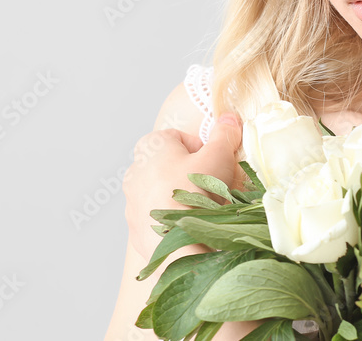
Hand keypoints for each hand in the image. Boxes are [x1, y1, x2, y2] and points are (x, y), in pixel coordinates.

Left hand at [123, 113, 243, 261]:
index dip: (201, 148)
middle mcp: (135, 171)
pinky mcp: (135, 229)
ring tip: (203, 210)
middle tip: (213, 186)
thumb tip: (229, 118)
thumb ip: (224, 134)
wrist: (179, 244)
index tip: (215, 162)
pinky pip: (157, 218)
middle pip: (170, 165)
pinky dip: (172, 220)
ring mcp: (132, 202)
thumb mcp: (219, 155)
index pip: (178, 137)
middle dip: (191, 173)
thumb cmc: (197, 191)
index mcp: (151, 146)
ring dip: (180, 197)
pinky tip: (190, 226)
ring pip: (162, 193)